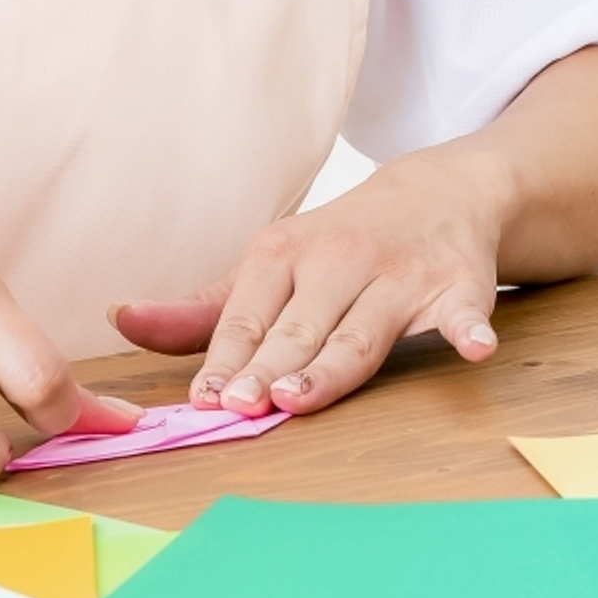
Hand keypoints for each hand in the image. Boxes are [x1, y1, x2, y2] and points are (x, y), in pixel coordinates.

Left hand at [112, 148, 512, 414]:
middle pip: (300, 329)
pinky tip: (474, 347)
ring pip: (362, 332)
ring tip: (300, 395)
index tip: (205, 398)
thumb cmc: (338, 245)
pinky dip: (468, 329)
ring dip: (333, 363)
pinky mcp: (458, 287)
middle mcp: (341, 260)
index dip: (227, 358)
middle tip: (244, 406)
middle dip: (270, 368)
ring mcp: (401, 276)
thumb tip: (123, 321)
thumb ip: (202, 309)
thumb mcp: (268, 266)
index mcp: (285, 255)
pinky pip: (463, 312)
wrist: (439, 191)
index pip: (249, 316)